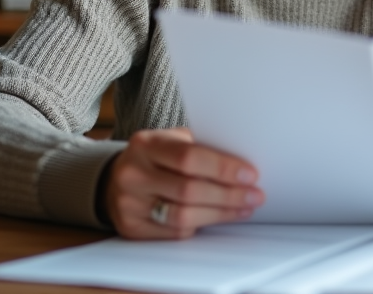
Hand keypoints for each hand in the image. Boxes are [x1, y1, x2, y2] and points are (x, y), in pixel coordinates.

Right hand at [103, 128, 264, 238]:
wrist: (117, 178)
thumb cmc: (157, 157)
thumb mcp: (173, 141)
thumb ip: (202, 148)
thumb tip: (243, 165)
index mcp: (146, 144)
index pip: (189, 157)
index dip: (223, 168)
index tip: (250, 174)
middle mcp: (133, 174)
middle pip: (189, 189)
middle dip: (228, 195)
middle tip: (255, 195)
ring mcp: (129, 203)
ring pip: (183, 216)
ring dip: (220, 214)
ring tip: (243, 208)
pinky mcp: (131, 228)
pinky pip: (174, 232)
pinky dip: (201, 225)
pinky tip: (219, 217)